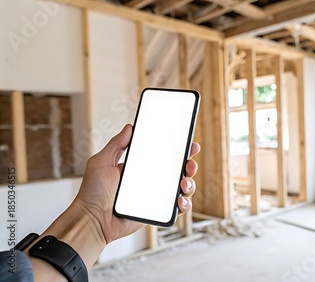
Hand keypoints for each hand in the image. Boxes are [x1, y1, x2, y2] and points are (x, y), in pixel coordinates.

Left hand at [74, 124, 199, 243]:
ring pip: (182, 189)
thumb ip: (116, 145)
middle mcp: (150, 181)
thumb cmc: (92, 193)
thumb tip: (129, 127)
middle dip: (189, 165)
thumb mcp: (102, 162)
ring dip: (189, 184)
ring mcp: (155, 197)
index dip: (178, 149)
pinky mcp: (157, 213)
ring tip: (184, 184)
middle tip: (189, 164)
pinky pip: (177, 209)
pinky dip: (185, 205)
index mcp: (140, 168)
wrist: (92, 219)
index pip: (163, 155)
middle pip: (178, 171)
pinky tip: (180, 201)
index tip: (188, 144)